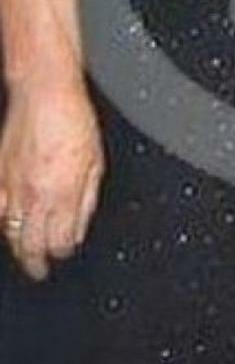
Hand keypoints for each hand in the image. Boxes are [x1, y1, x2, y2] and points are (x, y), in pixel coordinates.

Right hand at [0, 80, 103, 279]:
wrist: (44, 93)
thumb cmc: (74, 119)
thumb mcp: (96, 161)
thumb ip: (87, 199)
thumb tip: (80, 226)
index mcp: (64, 194)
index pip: (61, 242)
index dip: (64, 250)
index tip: (65, 250)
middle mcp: (36, 195)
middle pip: (31, 245)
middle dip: (37, 262)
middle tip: (39, 270)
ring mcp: (13, 186)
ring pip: (10, 232)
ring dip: (18, 248)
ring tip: (23, 256)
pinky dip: (0, 221)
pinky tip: (4, 226)